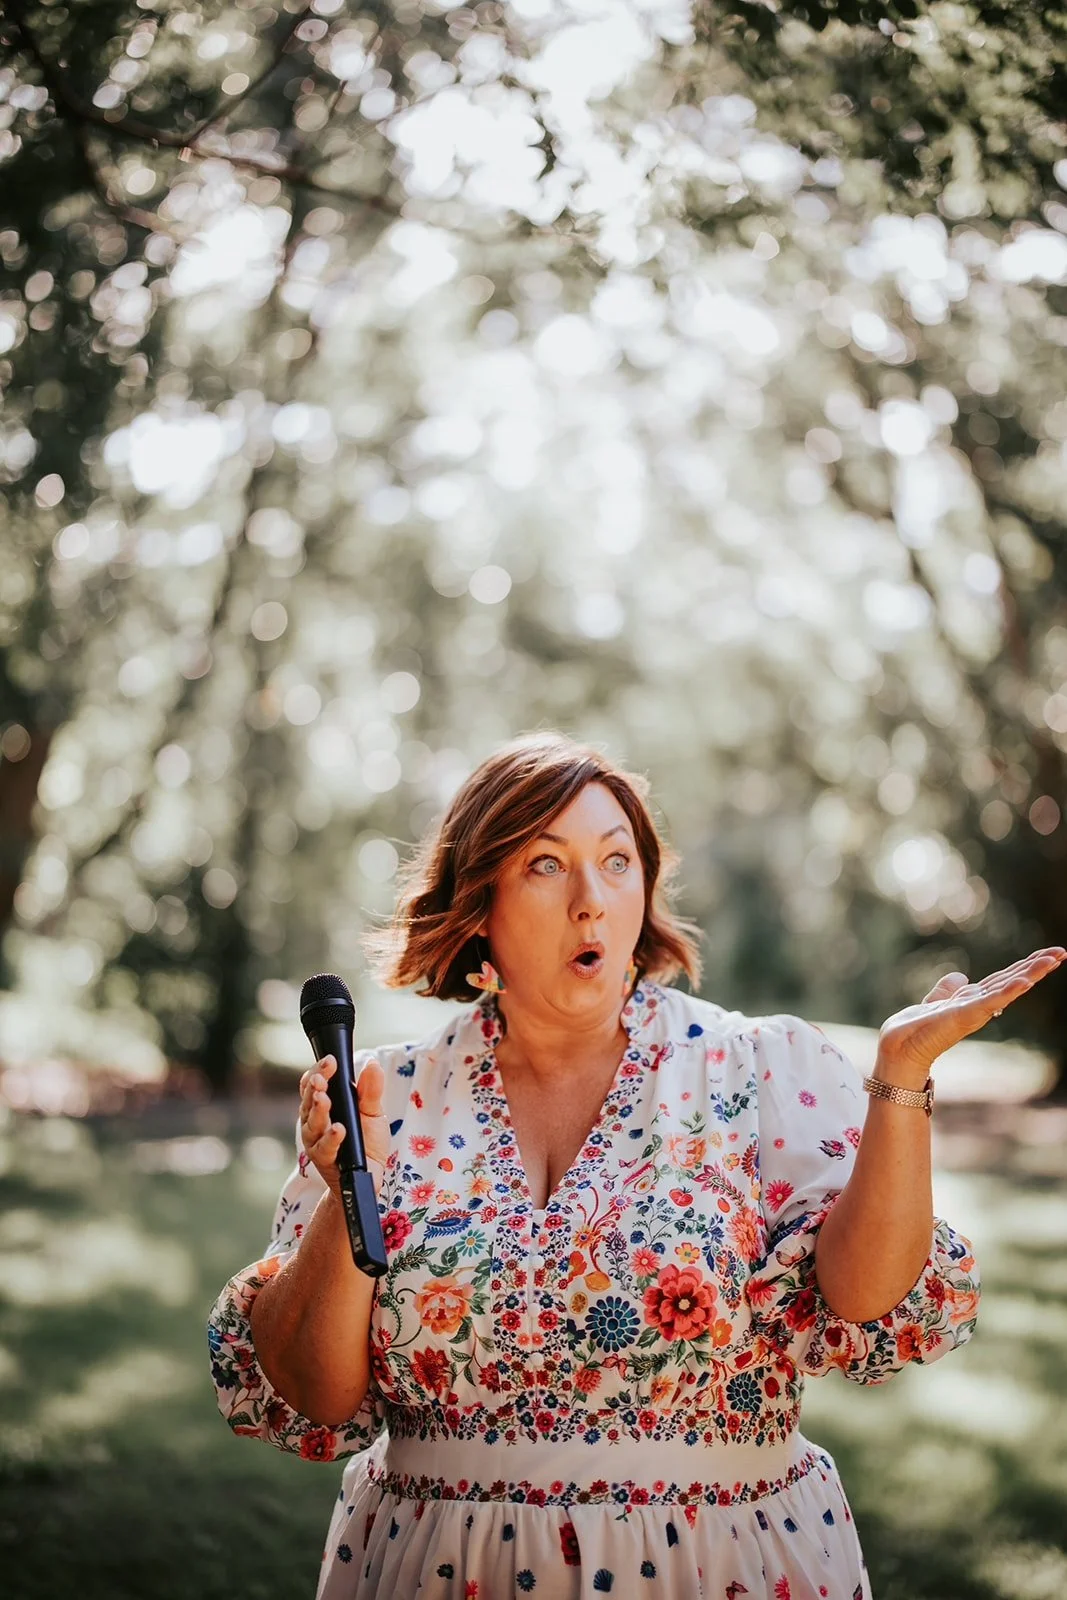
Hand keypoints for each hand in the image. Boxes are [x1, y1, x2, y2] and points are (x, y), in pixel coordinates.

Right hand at [298, 1054, 388, 1198]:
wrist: (367, 1176)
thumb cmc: (367, 1141)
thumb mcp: (373, 1112)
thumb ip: (371, 1090)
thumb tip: (372, 1064)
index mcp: (325, 1105)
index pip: (313, 1084)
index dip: (319, 1070)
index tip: (331, 1061)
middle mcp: (315, 1122)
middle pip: (308, 1101)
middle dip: (314, 1087)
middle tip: (321, 1078)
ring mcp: (316, 1141)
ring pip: (311, 1124)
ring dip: (318, 1110)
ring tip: (325, 1099)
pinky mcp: (325, 1161)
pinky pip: (324, 1149)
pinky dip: (330, 1139)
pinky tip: (338, 1129)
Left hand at [875, 945, 1065, 1084]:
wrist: (899, 1049)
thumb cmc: (916, 1031)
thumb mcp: (935, 1002)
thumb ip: (947, 990)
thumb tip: (961, 976)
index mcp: (974, 1001)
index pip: (1004, 979)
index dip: (1025, 967)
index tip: (1048, 954)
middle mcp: (979, 1006)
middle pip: (1013, 981)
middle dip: (1037, 967)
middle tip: (1061, 952)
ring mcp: (975, 1012)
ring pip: (1009, 988)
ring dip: (1031, 973)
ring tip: (1052, 959)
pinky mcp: (966, 1016)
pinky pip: (991, 1001)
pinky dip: (1008, 991)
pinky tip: (1025, 981)